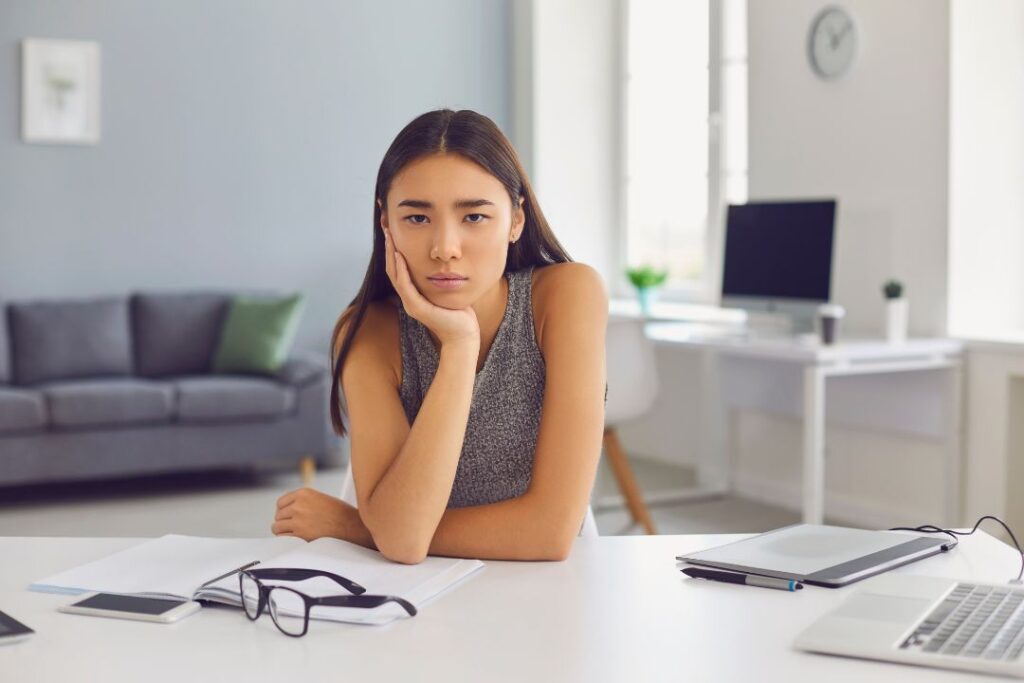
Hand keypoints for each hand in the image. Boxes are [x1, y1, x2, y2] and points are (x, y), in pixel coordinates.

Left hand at [273, 487, 375, 547]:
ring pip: (277, 527)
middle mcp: (299, 505)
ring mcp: (298, 521)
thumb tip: (287, 505)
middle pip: (278, 516)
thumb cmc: (342, 515)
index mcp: (304, 493)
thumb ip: (304, 501)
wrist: (353, 527)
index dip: (284, 511)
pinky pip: (282, 539)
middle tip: (296, 527)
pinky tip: (297, 541)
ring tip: (296, 534)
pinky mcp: (299, 536)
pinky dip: (287, 541)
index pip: (281, 502)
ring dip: (284, 532)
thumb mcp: (322, 499)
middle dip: (285, 522)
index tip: (288, 517)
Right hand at [383, 227, 479, 348]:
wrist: (464, 336)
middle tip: (386, 227)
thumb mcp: (447, 291)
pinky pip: (405, 286)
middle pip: (392, 270)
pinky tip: (400, 255)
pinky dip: (401, 270)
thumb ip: (441, 278)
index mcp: (413, 295)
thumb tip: (444, 261)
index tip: (393, 232)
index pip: (398, 270)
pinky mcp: (417, 308)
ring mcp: (411, 304)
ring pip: (395, 276)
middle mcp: (408, 300)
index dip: (393, 251)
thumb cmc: (460, 314)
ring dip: (391, 255)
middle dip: (389, 248)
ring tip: (390, 237)